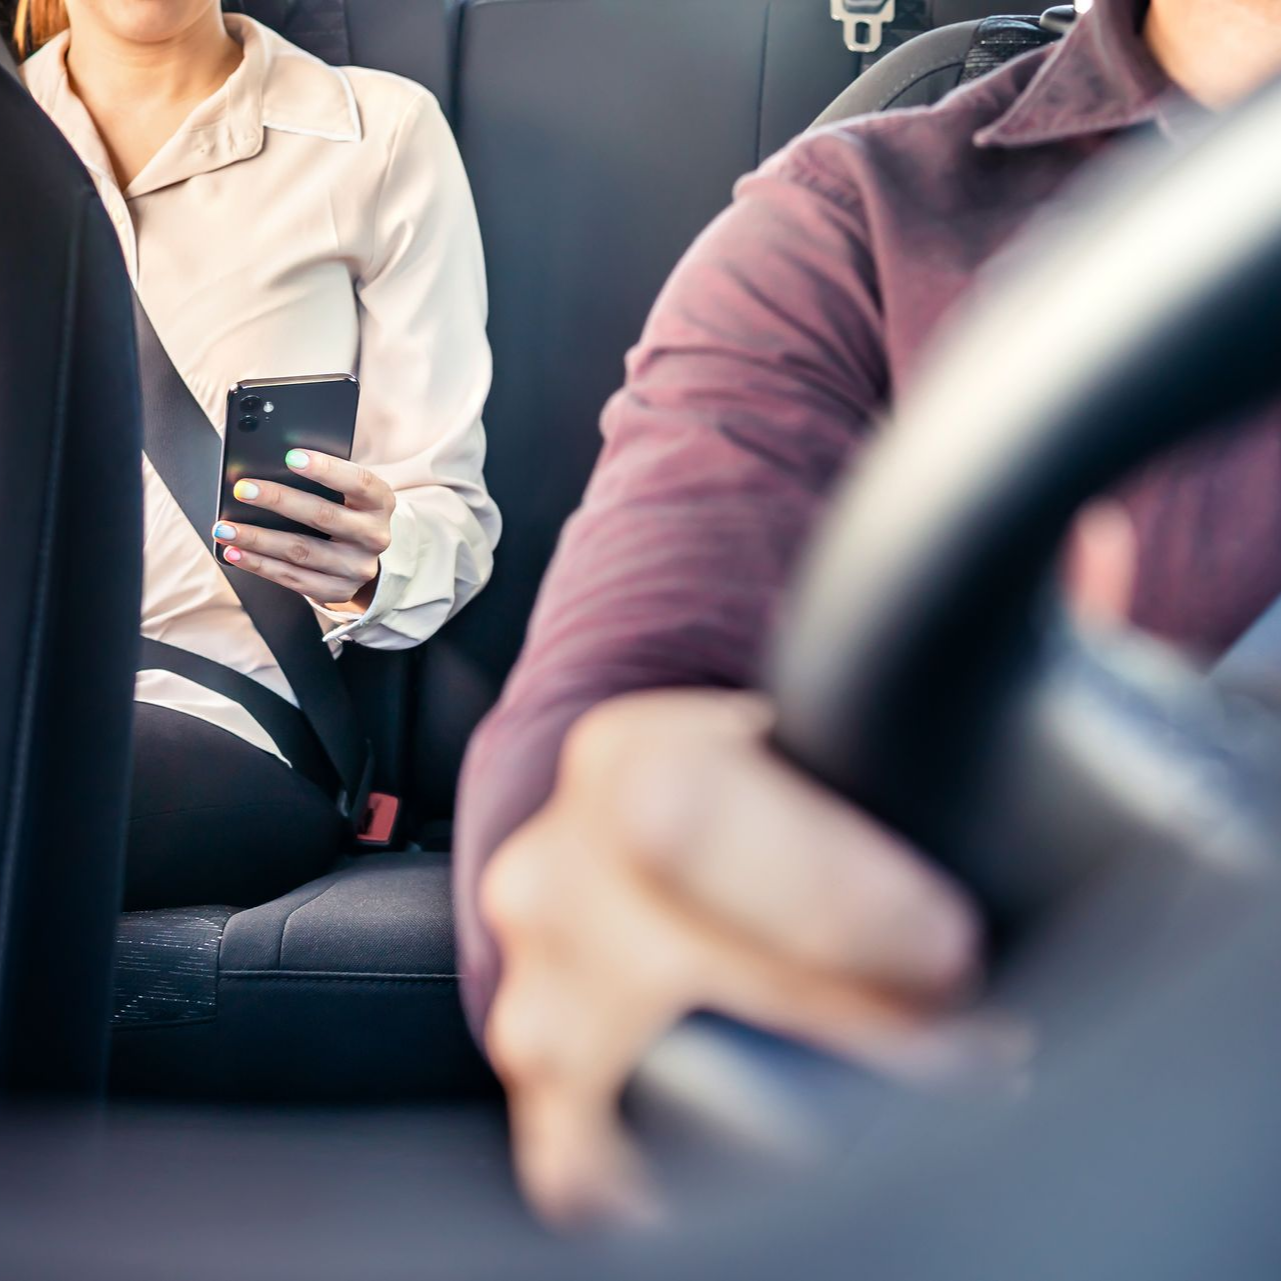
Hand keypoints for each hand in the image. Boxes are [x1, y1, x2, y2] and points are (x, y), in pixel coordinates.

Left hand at [212, 450, 393, 612]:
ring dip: (258, 539)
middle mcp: (375, 536)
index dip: (327, 469)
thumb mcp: (345, 492)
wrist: (360, 555)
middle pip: (324, 517)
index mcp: (380, 502)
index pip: (359, 482)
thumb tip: (270, 465)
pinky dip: (260, 565)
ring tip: (224, 528)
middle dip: (279, 501)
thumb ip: (322, 479)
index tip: (290, 457)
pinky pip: (294, 579)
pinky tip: (235, 553)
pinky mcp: (338, 590)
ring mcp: (358, 568)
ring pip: (302, 552)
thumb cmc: (344, 510)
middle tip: (243, 489)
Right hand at [479, 503, 1134, 1228]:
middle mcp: (560, 863)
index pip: (700, 822)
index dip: (834, 896)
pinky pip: (583, 1157)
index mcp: (630, 756)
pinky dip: (660, 1169)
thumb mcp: (828, 717)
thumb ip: (937, 652)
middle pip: (674, 962)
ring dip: (762, 1102)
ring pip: (632, 1069)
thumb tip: (1094, 552)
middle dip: (829, 1017)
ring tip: (871, 1093)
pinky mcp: (542, 1074)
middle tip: (945, 1037)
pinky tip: (744, 1147)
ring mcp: (538, 977)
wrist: (639, 824)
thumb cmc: (753, 779)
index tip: (944, 948)